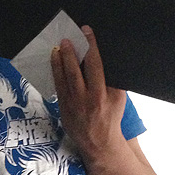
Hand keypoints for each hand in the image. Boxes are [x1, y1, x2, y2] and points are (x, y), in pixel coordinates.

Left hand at [50, 26, 126, 163]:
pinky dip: (56, 73)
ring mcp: (72, 105)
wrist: (99, 143)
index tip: (87, 32)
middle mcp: (85, 99)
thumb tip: (103, 58)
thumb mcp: (119, 98)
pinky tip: (55, 62)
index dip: (91, 46)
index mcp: (102, 95)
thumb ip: (112, 80)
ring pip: (63, 78)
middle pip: (75, 71)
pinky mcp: (62, 109)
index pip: (95, 64)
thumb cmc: (111, 117)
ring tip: (57, 47)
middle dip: (71, 52)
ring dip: (59, 61)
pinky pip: (58, 87)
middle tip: (67, 38)